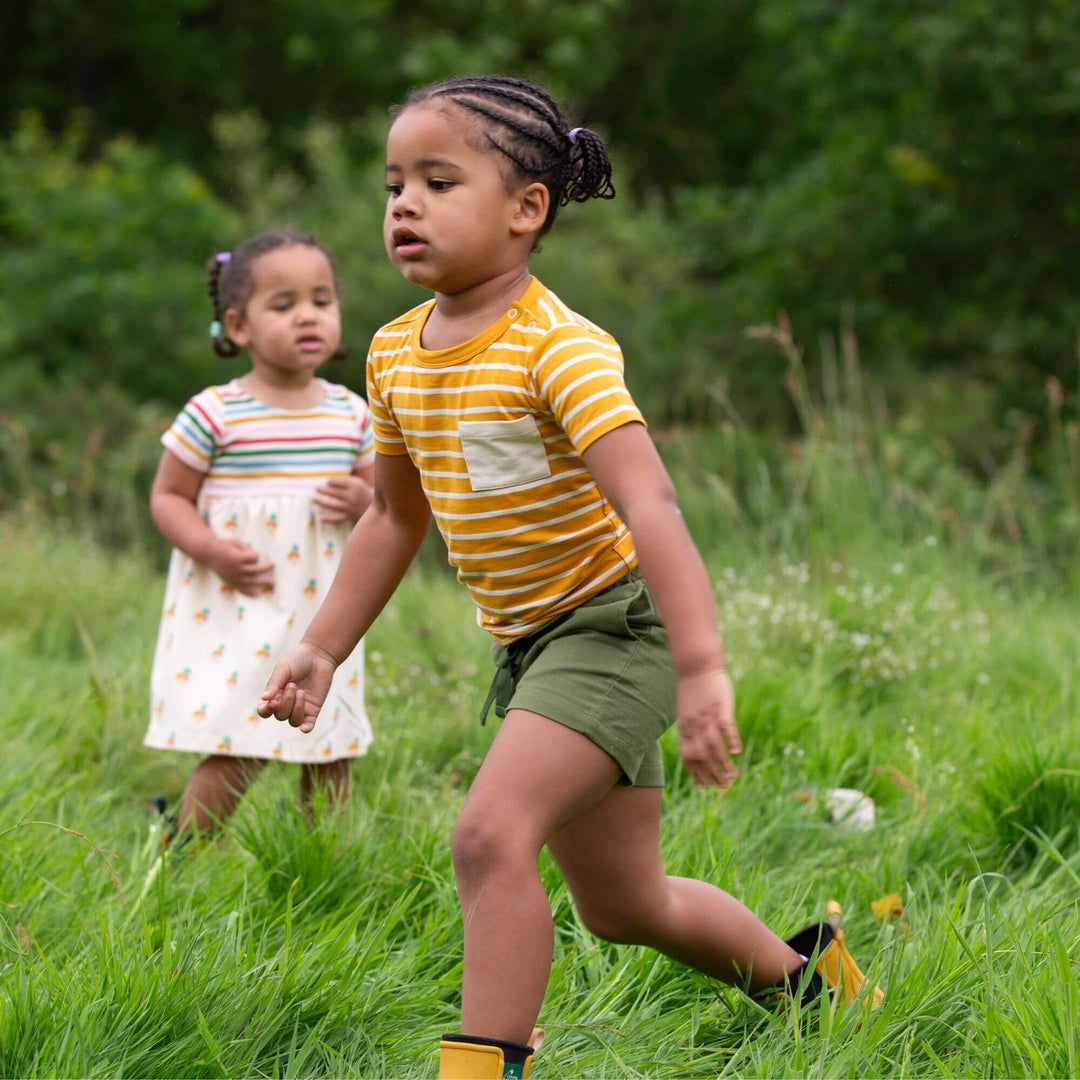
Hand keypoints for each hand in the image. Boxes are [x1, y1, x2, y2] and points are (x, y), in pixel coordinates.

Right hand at [205, 537, 274, 595]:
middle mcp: (235, 569)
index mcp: (236, 558)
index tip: (252, 552)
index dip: (255, 554)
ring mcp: (233, 577)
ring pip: (251, 581)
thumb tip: (258, 559)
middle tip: (274, 565)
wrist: (209, 554)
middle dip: (266, 568)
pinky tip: (257, 594)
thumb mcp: (236, 542)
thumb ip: (247, 549)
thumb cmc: (225, 545)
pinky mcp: (230, 582)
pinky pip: (241, 589)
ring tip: (272, 582)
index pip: (254, 557)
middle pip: (255, 570)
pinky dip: (249, 592)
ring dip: (263, 581)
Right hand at [256, 642, 337, 732]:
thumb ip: (274, 683)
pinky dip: (305, 728)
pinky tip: (305, 727)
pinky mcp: (314, 709)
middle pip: (280, 715)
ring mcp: (300, 707)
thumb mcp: (283, 668)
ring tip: (301, 692)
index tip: (273, 701)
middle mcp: (286, 703)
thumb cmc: (298, 659)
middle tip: (293, 685)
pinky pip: (308, 725)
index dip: (266, 710)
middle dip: (286, 702)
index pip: (264, 710)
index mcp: (274, 694)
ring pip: (293, 721)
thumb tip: (264, 699)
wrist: (319, 655)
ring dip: (296, 709)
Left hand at [314, 475, 372, 523]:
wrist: (379, 507)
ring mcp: (349, 507)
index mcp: (354, 485)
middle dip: (322, 490)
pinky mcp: (349, 516)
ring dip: (320, 501)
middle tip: (316, 488)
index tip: (328, 483)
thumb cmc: (363, 492)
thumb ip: (344, 481)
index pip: (335, 482)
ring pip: (331, 504)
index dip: (330, 482)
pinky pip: (336, 519)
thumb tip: (326, 483)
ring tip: (312, 499)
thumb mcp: (357, 483)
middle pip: (331, 492)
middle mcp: (351, 496)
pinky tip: (320, 518)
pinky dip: (328, 520)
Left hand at [676, 669, 740, 787]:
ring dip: (723, 763)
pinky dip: (731, 740)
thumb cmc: (692, 688)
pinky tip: (737, 752)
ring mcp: (707, 716)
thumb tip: (694, 744)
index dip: (696, 774)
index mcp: (684, 727)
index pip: (687, 757)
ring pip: (713, 746)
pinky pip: (726, 727)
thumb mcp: (685, 710)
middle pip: (700, 756)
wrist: (696, 664)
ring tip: (733, 776)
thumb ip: (689, 728)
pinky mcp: (720, 707)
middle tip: (724, 786)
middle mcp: (693, 725)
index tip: (706, 786)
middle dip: (711, 775)